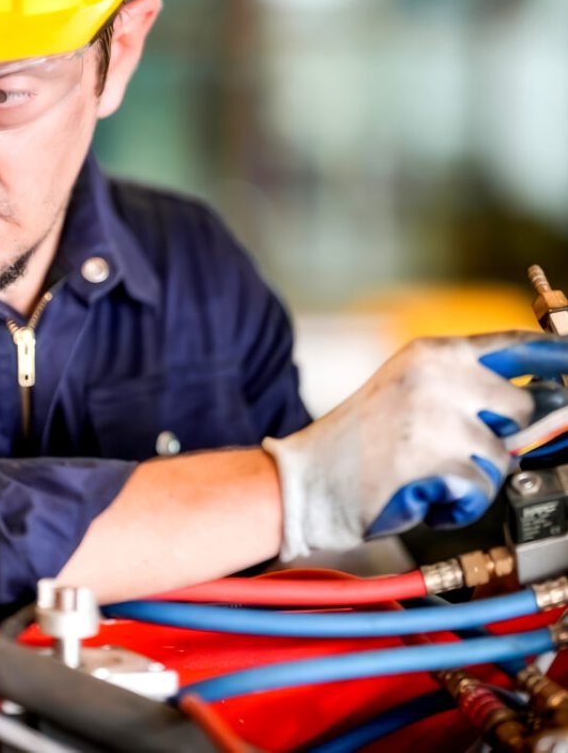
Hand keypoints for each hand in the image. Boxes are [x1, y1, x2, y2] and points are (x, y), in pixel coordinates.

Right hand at [262, 332, 567, 559]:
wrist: (307, 479)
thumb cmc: (358, 444)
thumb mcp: (409, 393)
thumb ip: (466, 390)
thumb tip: (540, 404)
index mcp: (431, 353)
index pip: (514, 345)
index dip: (558, 356)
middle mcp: (435, 375)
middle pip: (523, 406)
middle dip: (506, 438)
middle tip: (468, 454)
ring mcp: (435, 415)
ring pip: (504, 454)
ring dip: (477, 475)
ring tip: (432, 475)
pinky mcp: (434, 458)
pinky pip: (482, 489)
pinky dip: (461, 503)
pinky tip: (426, 494)